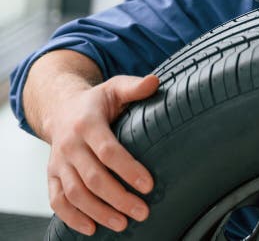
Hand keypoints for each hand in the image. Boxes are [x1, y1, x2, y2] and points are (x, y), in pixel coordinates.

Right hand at [45, 75, 158, 234]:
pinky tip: (91, 229)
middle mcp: (70, 145)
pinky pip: (57, 201)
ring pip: (74, 193)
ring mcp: (59, 163)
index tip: (149, 185)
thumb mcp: (115, 88)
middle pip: (92, 178)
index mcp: (87, 124)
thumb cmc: (96, 101)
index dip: (128, 169)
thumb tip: (155, 82)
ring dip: (98, 212)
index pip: (108, 151)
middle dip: (118, 197)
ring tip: (123, 224)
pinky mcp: (52, 176)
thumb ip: (135, 87)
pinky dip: (71, 218)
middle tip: (142, 211)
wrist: (61, 109)